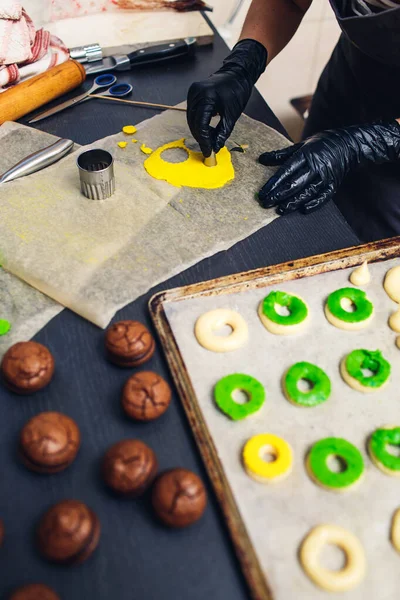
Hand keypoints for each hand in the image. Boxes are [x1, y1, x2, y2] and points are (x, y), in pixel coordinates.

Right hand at [187, 39, 266, 156]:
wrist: (237, 74)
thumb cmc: (237, 91)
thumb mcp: (232, 115)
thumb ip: (222, 132)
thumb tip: (215, 147)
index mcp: (207, 96)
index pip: (201, 124)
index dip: (204, 140)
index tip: (208, 152)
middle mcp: (196, 93)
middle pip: (193, 122)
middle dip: (201, 137)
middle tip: (209, 148)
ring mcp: (193, 92)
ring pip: (191, 119)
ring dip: (199, 131)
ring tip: (210, 139)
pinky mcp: (193, 93)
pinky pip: (192, 112)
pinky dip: (198, 123)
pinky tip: (207, 129)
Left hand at [258, 120, 399, 214]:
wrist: (349, 144)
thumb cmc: (320, 145)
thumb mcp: (300, 146)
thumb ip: (281, 155)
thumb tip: (261, 159)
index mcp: (306, 155)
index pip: (286, 171)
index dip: (273, 183)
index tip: (263, 193)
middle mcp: (315, 166)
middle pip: (295, 184)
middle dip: (279, 195)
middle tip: (266, 204)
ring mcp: (325, 177)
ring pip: (307, 192)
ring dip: (293, 202)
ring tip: (280, 210)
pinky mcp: (334, 185)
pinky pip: (323, 197)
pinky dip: (314, 204)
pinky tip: (303, 210)